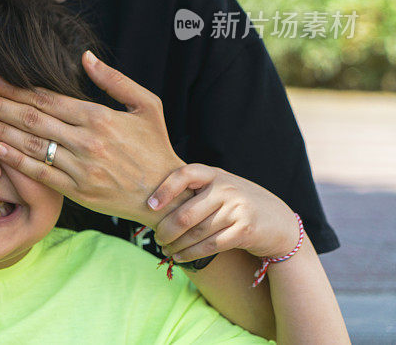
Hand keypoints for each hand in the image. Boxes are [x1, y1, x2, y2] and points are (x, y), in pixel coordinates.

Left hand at [0, 50, 185, 226]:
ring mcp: (81, 168)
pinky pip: (41, 174)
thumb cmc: (156, 146)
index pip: (47, 98)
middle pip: (32, 118)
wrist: (167, 194)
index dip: (15, 88)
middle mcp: (87, 141)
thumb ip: (115, 81)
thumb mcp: (147, 105)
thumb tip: (85, 57)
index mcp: (99, 117)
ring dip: (0, 131)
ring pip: (32, 145)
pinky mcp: (78, 192)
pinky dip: (18, 162)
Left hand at [150, 163, 299, 260]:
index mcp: (215, 174)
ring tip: (165, 249)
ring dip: (177, 245)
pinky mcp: (244, 231)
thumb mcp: (222, 187)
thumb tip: (155, 203)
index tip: (150, 205)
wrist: (281, 223)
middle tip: (156, 238)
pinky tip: (180, 257)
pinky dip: (191, 254)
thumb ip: (198, 188)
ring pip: (196, 233)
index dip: (164, 190)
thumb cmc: (240, 204)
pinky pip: (210, 246)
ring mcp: (237, 210)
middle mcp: (226, 189)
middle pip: (186, 214)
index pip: (185, 175)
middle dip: (166, 230)